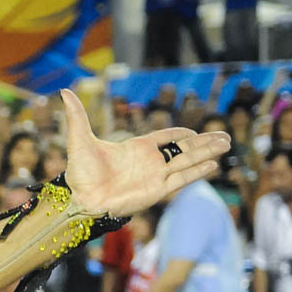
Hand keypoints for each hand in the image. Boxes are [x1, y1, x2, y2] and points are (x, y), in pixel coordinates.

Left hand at [61, 90, 228, 217]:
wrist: (81, 201)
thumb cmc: (79, 174)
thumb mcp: (80, 140)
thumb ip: (77, 116)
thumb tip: (64, 91)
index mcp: (135, 149)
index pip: (164, 138)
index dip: (179, 134)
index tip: (194, 131)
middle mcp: (149, 162)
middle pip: (184, 149)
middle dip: (204, 143)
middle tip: (225, 136)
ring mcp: (155, 176)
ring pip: (188, 161)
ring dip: (207, 153)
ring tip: (226, 144)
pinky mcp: (157, 190)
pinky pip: (182, 179)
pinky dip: (197, 171)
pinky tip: (213, 164)